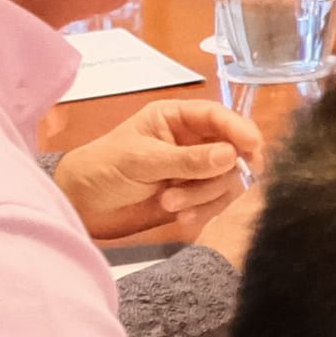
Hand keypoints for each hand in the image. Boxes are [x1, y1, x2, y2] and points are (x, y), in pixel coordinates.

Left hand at [52, 96, 252, 245]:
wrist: (81, 205)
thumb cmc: (104, 169)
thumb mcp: (143, 160)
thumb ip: (187, 160)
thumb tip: (232, 155)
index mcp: (177, 118)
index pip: (219, 117)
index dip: (240, 130)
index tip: (254, 150)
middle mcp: (192, 141)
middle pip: (232, 151)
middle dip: (216, 175)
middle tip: (194, 190)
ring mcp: (194, 169)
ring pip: (226, 180)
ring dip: (204, 196)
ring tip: (170, 205)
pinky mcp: (193, 196)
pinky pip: (216, 202)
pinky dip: (204, 211)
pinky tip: (181, 219)